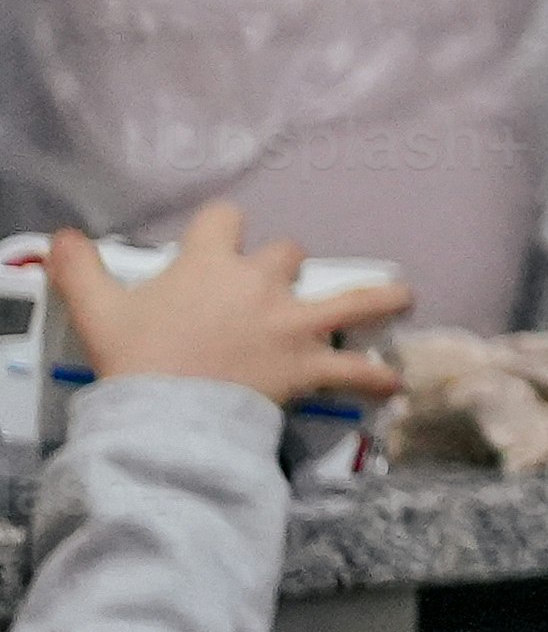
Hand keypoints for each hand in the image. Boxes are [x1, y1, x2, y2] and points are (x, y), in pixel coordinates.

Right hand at [37, 202, 404, 409]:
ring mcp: (291, 325)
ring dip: (381, 298)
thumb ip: (80, 269)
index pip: (225, 218)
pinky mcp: (308, 366)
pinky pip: (355, 371)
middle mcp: (259, 285)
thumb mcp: (97, 309)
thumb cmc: (136, 359)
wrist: (167, 413)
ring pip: (354, 299)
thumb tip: (61, 237)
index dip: (223, 225)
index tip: (222, 234)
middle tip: (274, 287)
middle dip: (284, 266)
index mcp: (210, 264)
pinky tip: (392, 381)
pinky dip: (375, 378)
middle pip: (288, 253)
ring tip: (402, 297)